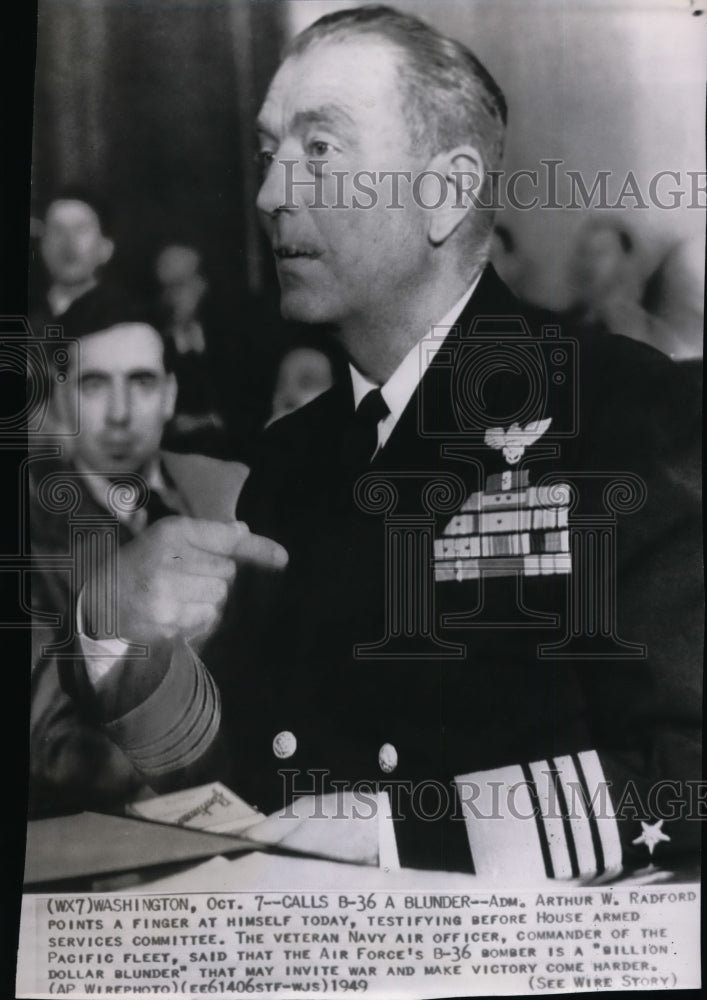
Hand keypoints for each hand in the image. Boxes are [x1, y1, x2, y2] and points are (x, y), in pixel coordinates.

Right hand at [83, 517, 287, 645]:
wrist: (99, 600)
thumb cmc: (142, 563)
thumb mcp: (168, 538)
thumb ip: (207, 535)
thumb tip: (242, 531)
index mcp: (172, 532)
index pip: (227, 540)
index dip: (258, 548)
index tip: (284, 558)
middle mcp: (170, 560)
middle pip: (227, 574)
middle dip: (213, 576)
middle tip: (183, 576)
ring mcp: (167, 595)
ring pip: (219, 600)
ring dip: (206, 600)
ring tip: (176, 594)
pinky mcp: (166, 623)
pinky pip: (206, 621)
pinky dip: (197, 618)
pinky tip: (173, 611)